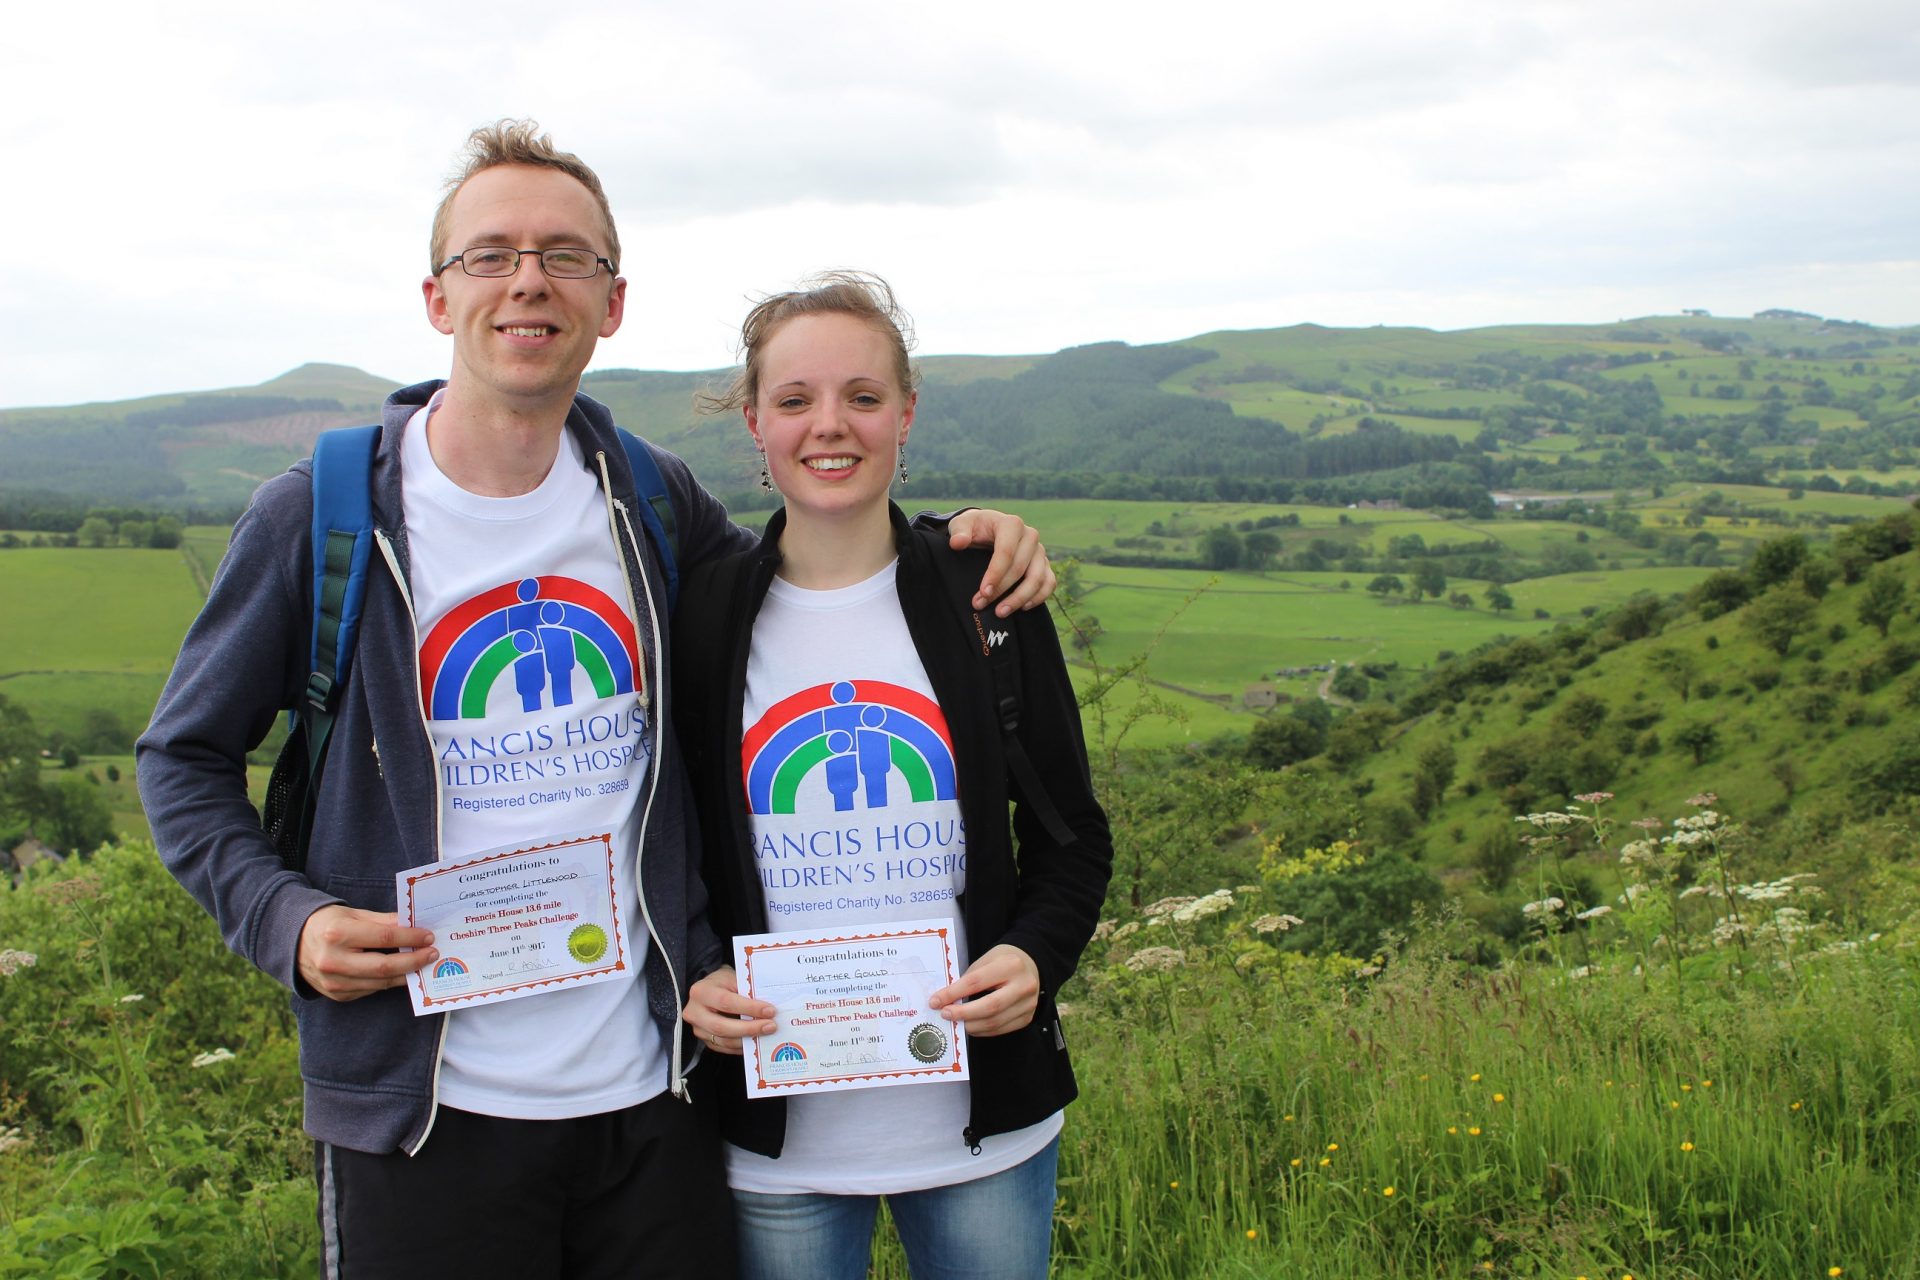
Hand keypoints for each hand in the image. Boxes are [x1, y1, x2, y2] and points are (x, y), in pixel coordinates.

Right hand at [297, 905, 436, 1001]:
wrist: (292, 942)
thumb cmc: (327, 923)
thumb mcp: (353, 914)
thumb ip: (383, 921)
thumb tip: (413, 925)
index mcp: (337, 934)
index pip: (384, 937)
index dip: (410, 938)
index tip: (429, 936)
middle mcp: (333, 960)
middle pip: (384, 967)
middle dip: (413, 961)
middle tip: (432, 954)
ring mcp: (333, 982)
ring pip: (379, 983)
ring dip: (404, 974)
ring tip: (421, 964)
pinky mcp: (335, 994)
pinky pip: (369, 990)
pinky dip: (386, 982)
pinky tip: (400, 974)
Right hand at [682, 966, 776, 1055]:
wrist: (709, 989)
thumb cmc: (723, 982)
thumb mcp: (733, 978)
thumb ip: (746, 992)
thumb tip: (768, 1008)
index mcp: (701, 991)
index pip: (726, 1002)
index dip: (749, 1008)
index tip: (770, 1011)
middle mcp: (694, 1012)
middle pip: (722, 1027)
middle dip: (749, 1028)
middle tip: (771, 1026)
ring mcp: (697, 1028)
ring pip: (723, 1041)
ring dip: (747, 1039)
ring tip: (766, 1034)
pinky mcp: (704, 1040)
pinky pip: (724, 1048)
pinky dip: (741, 1046)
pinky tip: (755, 1041)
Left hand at [928, 944, 1039, 1036]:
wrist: (1031, 964)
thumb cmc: (1002, 961)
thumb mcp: (986, 960)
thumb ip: (968, 979)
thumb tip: (945, 1000)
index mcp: (1011, 965)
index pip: (976, 982)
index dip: (953, 994)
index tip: (935, 1001)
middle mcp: (1024, 985)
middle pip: (989, 1006)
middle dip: (963, 1013)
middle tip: (945, 1014)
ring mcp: (1028, 1004)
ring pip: (995, 1022)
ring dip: (970, 1025)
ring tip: (955, 1021)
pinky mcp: (1028, 1017)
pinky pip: (1001, 1029)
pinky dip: (982, 1030)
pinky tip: (971, 1025)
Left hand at [947, 509, 1055, 615]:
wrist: (988, 529)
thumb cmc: (975, 528)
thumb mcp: (962, 525)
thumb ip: (959, 532)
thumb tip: (958, 542)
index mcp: (1011, 524)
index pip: (1006, 552)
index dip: (995, 574)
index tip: (983, 592)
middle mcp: (1030, 535)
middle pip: (1020, 568)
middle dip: (1001, 590)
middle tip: (981, 604)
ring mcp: (1039, 551)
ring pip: (1037, 578)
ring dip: (1019, 598)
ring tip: (1000, 612)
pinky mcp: (1045, 564)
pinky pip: (1049, 583)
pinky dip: (1038, 597)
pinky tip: (1021, 607)